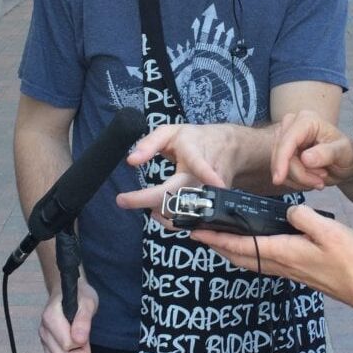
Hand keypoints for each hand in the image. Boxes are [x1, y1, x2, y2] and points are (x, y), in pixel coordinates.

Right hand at [38, 278, 97, 352]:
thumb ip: (83, 320)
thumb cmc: (79, 296)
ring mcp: (44, 342)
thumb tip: (79, 340)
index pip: (66, 345)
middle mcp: (44, 332)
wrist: (69, 293)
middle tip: (88, 343)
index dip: (81, 344)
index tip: (86, 333)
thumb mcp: (87, 302)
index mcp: (50, 318)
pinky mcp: (48, 349)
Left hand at [116, 124, 235, 211]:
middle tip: (121, 199)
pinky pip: (187, 220)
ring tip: (139, 200)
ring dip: (158, 210)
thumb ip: (149, 143)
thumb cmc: (196, 139)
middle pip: (178, 198)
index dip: (180, 179)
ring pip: (181, 213)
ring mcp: (210, 197)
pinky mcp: (210, 208)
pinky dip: (168, 218)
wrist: (230, 150)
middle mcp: (206, 180)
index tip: (157, 187)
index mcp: (196, 156)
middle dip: (148, 201)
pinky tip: (156, 211)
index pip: (190, 169)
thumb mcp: (171, 132)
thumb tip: (131, 161)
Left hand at [190, 205, 352, 308]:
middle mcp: (279, 264)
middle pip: (238, 256)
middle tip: (199, 233)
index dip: (215, 238)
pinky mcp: (296, 272)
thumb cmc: (349, 259)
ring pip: (248, 261)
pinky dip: (247, 253)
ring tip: (218, 237)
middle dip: (216, 245)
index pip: (239, 244)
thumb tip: (287, 212)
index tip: (195, 232)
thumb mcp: (327, 229)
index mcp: (281, 252)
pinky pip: (262, 262)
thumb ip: (302, 217)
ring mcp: (287, 270)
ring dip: (230, 250)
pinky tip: (252, 245)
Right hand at [271, 111, 352, 190]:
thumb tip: (305, 158)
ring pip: (280, 166)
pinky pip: (280, 171)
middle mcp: (292, 125)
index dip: (282, 159)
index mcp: (307, 120)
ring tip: (319, 179)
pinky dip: (295, 181)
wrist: (345, 163)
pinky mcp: (282, 151)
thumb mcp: (343, 153)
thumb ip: (327, 153)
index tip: (279, 179)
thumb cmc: (347, 154)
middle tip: (320, 182)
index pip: (288, 140)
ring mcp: (285, 138)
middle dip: (300, 174)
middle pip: (282, 155)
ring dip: (299, 179)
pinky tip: (310, 179)